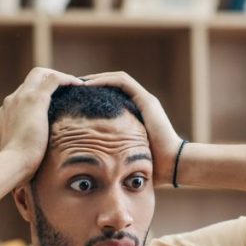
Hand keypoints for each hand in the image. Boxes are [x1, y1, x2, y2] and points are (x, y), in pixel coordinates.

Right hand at [0, 67, 83, 179]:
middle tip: (66, 90)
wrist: (11, 164)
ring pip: (41, 74)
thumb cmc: (9, 165)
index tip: (53, 102)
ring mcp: (22, 97)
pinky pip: (54, 79)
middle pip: (30, 80)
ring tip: (75, 85)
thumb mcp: (0, 153)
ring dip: (58, 77)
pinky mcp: (35, 99)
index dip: (38, 94)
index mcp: (5, 112)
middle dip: (48, 81)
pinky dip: (66, 79)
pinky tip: (79, 85)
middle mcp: (11, 100)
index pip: (22, 95)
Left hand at [80, 71, 182, 186]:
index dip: (94, 93)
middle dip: (92, 83)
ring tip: (78, 82)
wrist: (172, 166)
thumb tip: (88, 160)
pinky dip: (105, 80)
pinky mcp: (147, 101)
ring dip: (97, 78)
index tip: (75, 97)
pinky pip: (123, 82)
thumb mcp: (123, 155)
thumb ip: (111, 151)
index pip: (112, 96)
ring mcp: (146, 100)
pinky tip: (88, 84)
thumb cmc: (150, 167)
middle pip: (113, 84)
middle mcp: (141, 104)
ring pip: (117, 79)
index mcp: (135, 114)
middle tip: (73, 85)